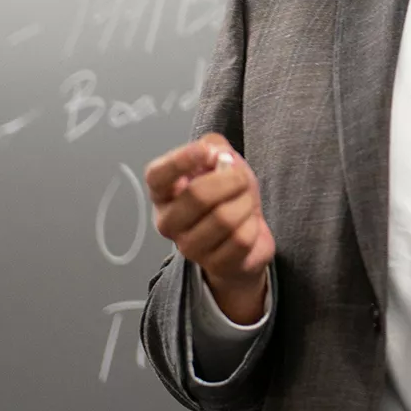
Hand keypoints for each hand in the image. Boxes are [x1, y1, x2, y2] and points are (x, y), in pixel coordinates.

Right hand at [145, 133, 274, 323]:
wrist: (245, 235)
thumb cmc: (226, 194)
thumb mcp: (221, 160)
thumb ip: (214, 146)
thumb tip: (214, 153)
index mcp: (163, 192)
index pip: (157, 176)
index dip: (180, 161)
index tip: (206, 152)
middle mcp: (168, 221)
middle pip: (198, 195)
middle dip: (232, 180)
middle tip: (241, 178)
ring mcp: (189, 247)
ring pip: (225, 218)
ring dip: (246, 203)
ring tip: (246, 202)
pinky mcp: (214, 265)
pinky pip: (241, 239)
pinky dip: (253, 226)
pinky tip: (248, 224)